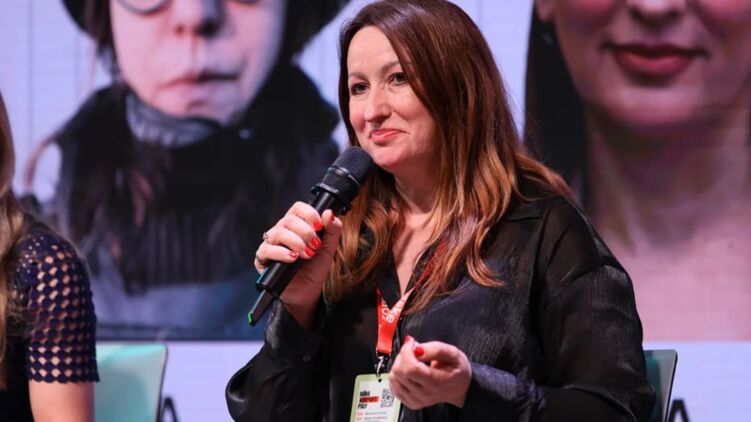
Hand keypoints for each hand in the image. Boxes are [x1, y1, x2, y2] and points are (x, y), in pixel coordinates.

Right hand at [254, 202, 342, 325]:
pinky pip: (266, 250)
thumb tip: (329, 213)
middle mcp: (282, 231)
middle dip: (306, 232)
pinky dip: (281, 253)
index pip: (298, 208)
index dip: (309, 214)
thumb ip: (332, 230)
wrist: (308, 290)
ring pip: (278, 233)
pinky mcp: (263, 258)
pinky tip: (292, 258)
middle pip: (288, 220)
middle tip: (316, 246)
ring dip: (296, 242)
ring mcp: (271, 243)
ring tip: (307, 254)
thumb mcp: (328, 248)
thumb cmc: (315, 267)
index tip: (319, 226)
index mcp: (297, 224)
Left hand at [389, 336, 471, 409]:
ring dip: (399, 365)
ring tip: (412, 361)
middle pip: (399, 372)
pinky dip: (397, 375)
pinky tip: (408, 371)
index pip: (410, 368)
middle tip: (413, 351)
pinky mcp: (409, 402)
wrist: (460, 389)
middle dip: (402, 356)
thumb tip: (416, 349)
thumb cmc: (457, 370)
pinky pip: (393, 386)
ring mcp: (415, 400)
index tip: (412, 343)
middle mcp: (424, 394)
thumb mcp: (453, 353)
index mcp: (435, 382)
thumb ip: (435, 349)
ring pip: (393, 378)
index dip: (406, 352)